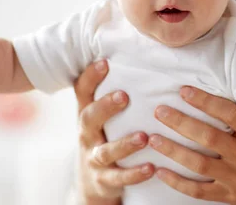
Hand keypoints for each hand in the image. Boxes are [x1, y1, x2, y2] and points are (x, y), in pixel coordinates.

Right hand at [74, 61, 153, 203]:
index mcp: (88, 113)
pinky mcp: (104, 180)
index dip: (91, 77)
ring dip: (125, 144)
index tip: (105, 62)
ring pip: (105, 151)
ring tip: (144, 137)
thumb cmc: (106, 135)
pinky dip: (134, 174)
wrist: (93, 182)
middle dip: (105, 106)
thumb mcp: (104, 115)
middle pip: (89, 118)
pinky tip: (152, 168)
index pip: (83, 91)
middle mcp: (87, 134)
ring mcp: (94, 158)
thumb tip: (143, 51)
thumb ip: (116, 90)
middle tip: (124, 96)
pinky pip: (118, 178)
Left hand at [149, 86, 235, 203]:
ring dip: (173, 150)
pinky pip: (199, 191)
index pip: (229, 114)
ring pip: (199, 164)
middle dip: (181, 123)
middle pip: (209, 137)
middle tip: (159, 111)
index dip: (205, 101)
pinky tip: (160, 171)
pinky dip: (177, 182)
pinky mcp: (229, 196)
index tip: (183, 90)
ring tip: (153, 138)